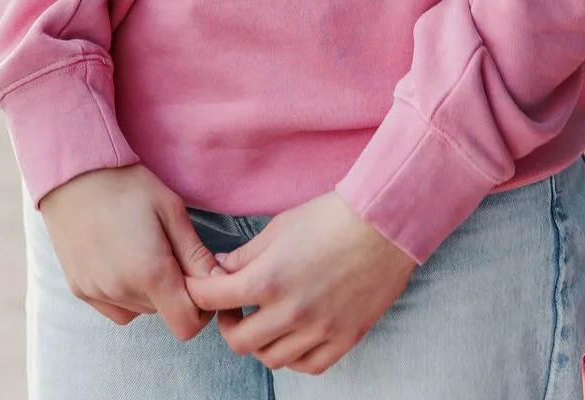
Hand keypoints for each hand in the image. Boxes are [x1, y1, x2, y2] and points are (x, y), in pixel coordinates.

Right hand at [38, 164, 220, 339]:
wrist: (72, 173)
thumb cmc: (126, 184)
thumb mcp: (170, 208)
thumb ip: (195, 253)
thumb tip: (219, 284)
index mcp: (150, 272)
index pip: (187, 325)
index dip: (200, 307)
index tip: (197, 276)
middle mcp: (121, 292)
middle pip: (164, 313)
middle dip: (174, 290)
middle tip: (167, 248)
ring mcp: (97, 294)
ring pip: (140, 310)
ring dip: (149, 291)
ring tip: (140, 247)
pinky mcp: (80, 291)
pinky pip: (115, 307)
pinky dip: (125, 293)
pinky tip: (120, 258)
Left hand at [187, 192, 415, 374]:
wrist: (384, 225)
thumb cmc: (330, 217)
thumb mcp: (279, 226)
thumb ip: (246, 254)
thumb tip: (221, 270)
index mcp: (269, 278)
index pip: (214, 299)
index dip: (200, 292)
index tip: (203, 288)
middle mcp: (291, 312)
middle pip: (239, 341)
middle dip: (228, 324)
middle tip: (234, 309)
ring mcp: (319, 330)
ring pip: (272, 359)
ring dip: (260, 342)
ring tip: (264, 321)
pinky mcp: (344, 339)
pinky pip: (308, 366)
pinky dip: (294, 356)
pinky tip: (293, 335)